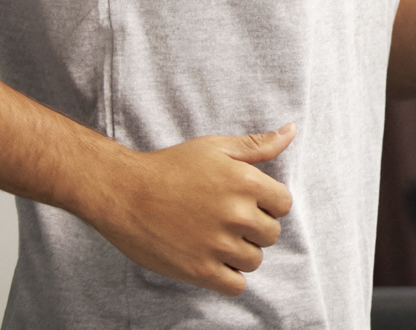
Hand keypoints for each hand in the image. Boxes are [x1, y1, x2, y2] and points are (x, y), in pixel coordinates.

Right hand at [87, 123, 295, 295]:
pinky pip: (236, 285)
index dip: (267, 204)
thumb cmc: (170, 167)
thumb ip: (258, 145)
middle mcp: (237, 214)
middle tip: (227, 221)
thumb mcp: (216, 147)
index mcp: (245, 182)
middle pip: (271, 234)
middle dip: (254, 228)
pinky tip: (212, 261)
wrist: (123, 193)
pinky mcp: (199, 271)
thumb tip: (292, 130)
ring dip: (240, 253)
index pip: (284, 205)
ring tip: (216, 239)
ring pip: (254, 260)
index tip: (247, 202)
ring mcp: (218, 245)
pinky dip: (228, 277)